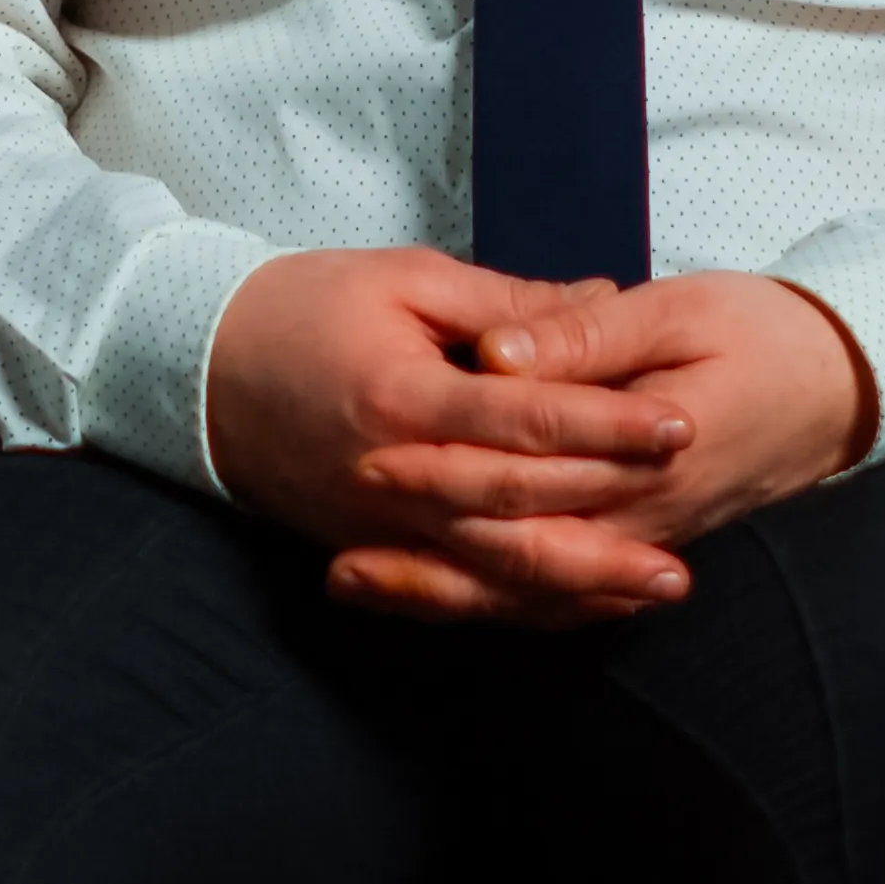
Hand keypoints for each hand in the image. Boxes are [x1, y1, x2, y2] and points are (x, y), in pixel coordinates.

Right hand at [204, 251, 695, 626]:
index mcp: (402, 394)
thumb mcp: (404, 279)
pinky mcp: (363, 545)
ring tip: (658, 583)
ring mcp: (374, 522)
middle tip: (694, 525)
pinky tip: (576, 604)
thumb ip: (506, 304)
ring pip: (492, 566)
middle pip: (518, 507)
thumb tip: (602, 302)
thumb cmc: (300, 305)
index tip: (677, 423)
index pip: (524, 417)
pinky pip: (452, 588)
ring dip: (581, 580)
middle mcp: (390, 472)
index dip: (606, 423)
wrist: (190, 365)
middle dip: (613, 519)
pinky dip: (517, 601)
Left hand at [327, 271, 875, 622]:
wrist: (839, 387)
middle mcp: (645, 517)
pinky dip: (492, 605)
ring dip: (444, 593)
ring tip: (355, 584)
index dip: (449, 468)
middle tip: (339, 543)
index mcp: (649, 451)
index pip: (535, 473)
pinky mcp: (638, 549)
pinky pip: (560, 599)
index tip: (372, 454)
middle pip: (521, 552)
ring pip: (533, 593)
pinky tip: (431, 597)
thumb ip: (585, 338)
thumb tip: (499, 353)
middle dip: (425, 550)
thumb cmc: (759, 332)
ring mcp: (643, 543)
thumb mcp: (677, 310)